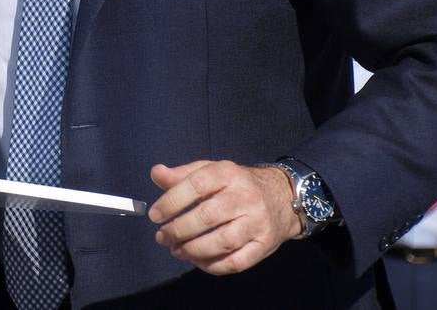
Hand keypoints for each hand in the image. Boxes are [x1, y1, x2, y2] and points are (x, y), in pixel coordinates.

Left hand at [148, 160, 301, 275]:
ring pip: (223, 241)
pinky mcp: (264, 245)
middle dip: (179, 230)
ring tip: (177, 250)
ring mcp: (257, 222)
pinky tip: (198, 261)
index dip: (172, 201)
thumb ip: (182, 174)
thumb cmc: (236, 184)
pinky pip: (237, 262)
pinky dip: (214, 265)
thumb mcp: (210, 170)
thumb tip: (156, 174)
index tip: (155, 215)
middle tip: (162, 237)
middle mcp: (245, 197)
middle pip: (208, 216)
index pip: (197, 185)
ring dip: (194, 250)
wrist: (281, 197)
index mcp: (228, 173)